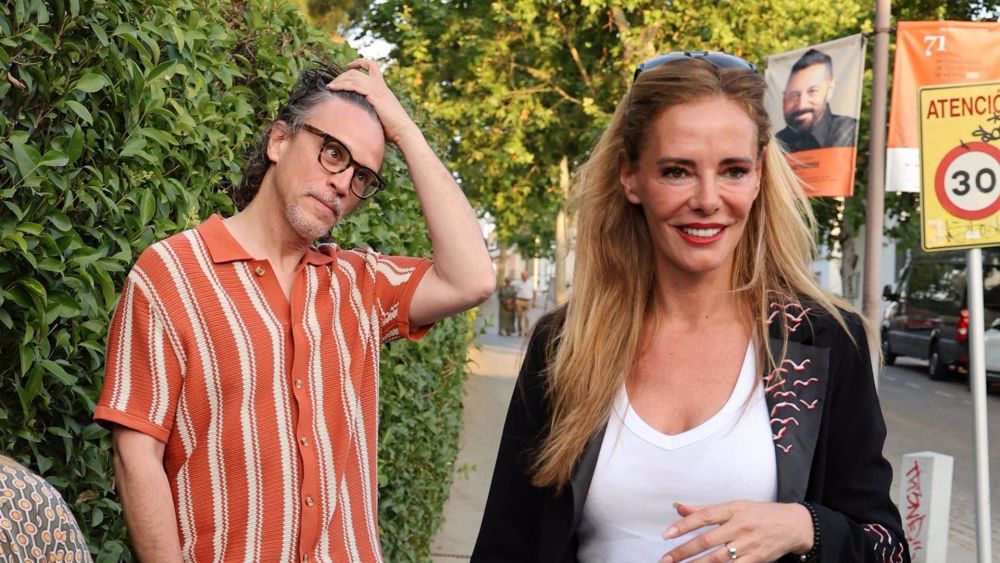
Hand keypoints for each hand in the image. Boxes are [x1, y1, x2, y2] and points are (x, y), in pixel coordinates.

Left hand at [327, 58, 419, 145]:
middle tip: (332, 84)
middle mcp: (379, 85)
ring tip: (329, 87)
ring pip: (353, 77)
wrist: (402, 130)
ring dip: (338, 81)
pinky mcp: (373, 95)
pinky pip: (353, 85)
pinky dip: (341, 85)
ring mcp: (376, 89)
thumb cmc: (392, 128)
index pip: (372, 65)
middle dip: (342, 76)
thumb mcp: (380, 114)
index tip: (348, 65)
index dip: (359, 62)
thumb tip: (358, 115)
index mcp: (382, 87)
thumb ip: (370, 109)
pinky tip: (332, 89)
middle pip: (356, 72)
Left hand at [658, 501, 812, 562]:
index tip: (667, 534)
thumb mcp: (734, 506)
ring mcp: (748, 544)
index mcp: (733, 509)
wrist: (793, 524)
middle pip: (707, 540)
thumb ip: (706, 509)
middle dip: (683, 551)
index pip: (704, 516)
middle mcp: (740, 526)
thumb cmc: (760, 514)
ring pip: (717, 558)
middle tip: (666, 559)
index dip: (683, 525)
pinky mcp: (756, 558)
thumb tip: (678, 507)